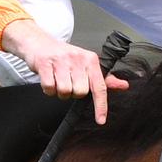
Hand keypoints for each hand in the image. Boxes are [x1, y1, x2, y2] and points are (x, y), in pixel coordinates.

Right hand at [1, 20, 129, 124]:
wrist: (39, 42)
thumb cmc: (64, 56)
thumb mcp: (86, 64)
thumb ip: (104, 78)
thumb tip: (123, 86)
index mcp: (90, 59)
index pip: (100, 86)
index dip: (101, 105)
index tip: (101, 120)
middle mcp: (77, 59)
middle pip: (80, 92)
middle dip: (73, 93)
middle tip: (68, 83)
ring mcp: (60, 61)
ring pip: (64, 91)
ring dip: (60, 92)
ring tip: (58, 80)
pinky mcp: (45, 64)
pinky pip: (49, 88)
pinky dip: (49, 90)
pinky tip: (49, 79)